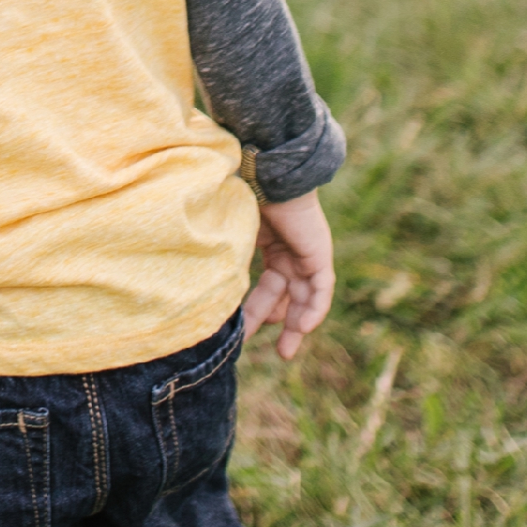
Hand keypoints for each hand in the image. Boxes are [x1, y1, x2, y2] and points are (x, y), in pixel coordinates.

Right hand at [244, 190, 333, 362]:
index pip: (270, 286)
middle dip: (277, 323)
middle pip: (286, 297)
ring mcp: (307, 255)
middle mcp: (292, 254)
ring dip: (296, 326)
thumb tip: (205, 289)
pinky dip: (313, 311)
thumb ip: (229, 262)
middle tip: (270, 351)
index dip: (259, 310)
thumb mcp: (233, 238)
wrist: (264, 175)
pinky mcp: (318, 255)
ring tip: (285, 352)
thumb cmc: (241, 198)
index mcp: (272, 246)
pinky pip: (321, 291)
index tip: (245, 332)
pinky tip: (302, 328)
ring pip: (304, 298)